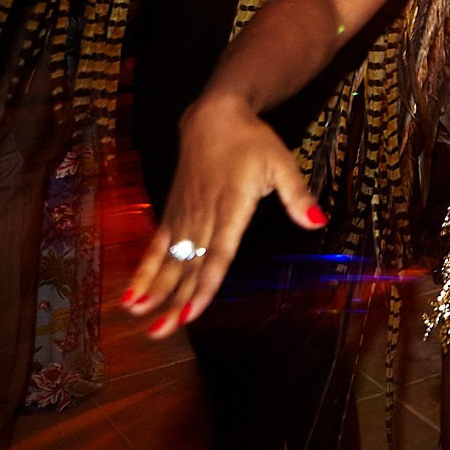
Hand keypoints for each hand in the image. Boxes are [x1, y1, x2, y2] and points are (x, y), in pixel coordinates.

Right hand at [123, 93, 327, 336]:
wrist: (212, 116)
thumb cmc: (251, 141)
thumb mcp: (282, 162)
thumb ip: (297, 194)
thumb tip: (317, 221)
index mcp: (231, 206)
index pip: (218, 252)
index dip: (206, 284)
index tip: (193, 312)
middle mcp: (203, 215)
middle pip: (189, 265)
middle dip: (175, 300)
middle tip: (161, 332)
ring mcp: (184, 215)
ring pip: (170, 259)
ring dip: (155, 291)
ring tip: (141, 320)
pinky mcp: (172, 212)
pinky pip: (156, 246)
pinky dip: (144, 270)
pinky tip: (132, 295)